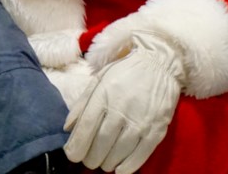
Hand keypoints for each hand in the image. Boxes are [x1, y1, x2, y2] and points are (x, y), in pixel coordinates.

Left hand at [64, 32, 184, 173]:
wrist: (160, 63)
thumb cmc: (125, 72)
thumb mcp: (99, 79)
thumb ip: (82, 104)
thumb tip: (67, 128)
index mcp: (104, 95)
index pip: (86, 127)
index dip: (76, 146)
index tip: (72, 154)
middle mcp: (121, 109)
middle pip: (100, 144)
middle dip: (90, 157)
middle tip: (88, 159)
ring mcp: (141, 121)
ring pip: (118, 153)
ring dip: (106, 163)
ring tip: (103, 162)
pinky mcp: (157, 129)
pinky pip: (140, 156)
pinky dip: (127, 167)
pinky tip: (119, 169)